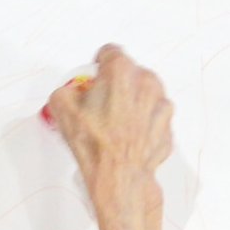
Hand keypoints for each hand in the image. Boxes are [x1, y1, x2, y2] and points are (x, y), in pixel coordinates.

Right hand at [47, 44, 171, 229]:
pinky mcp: (167, 126)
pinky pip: (152, 116)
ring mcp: (161, 104)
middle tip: (100, 103)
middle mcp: (146, 82)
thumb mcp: (61, 107)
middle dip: (115, 84)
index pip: (109, 52)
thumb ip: (66, 89)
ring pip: (143, 93)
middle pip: (129, 72)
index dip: (98, 64)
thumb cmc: (95, 144)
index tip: (94, 75)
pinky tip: (126, 135)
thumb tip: (71, 92)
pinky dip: (142, 121)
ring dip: (131, 101)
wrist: (119, 178)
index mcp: (121, 71)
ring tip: (114, 122)